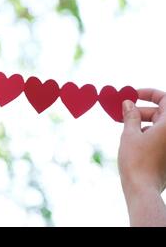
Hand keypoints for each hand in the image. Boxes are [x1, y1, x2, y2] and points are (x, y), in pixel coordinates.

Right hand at [119, 88, 165, 225]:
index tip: (132, 94)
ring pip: (159, 125)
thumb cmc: (136, 161)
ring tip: (124, 126)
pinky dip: (147, 133)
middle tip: (122, 111)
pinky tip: (131, 140)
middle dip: (140, 110)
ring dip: (142, 122)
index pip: (164, 99)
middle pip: (160, 112)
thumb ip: (130, 116)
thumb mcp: (129, 134)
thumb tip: (128, 103)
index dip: (148, 93)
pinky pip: (159, 137)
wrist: (143, 189)